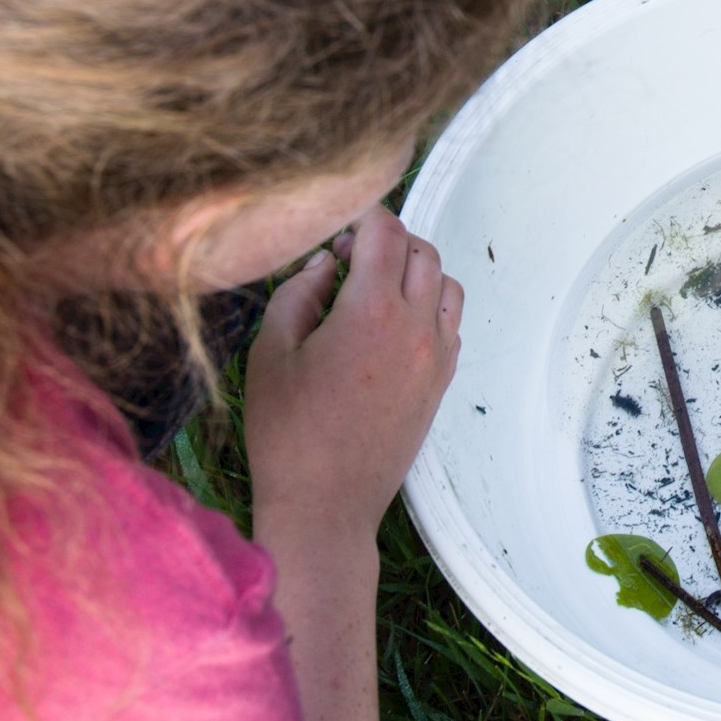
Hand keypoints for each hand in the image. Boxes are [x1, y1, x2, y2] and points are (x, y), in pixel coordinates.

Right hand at [243, 204, 461, 540]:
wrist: (326, 506)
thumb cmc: (287, 433)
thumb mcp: (271, 352)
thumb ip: (299, 291)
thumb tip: (328, 261)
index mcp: (371, 311)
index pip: (385, 231)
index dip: (360, 214)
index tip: (335, 223)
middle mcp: (415, 328)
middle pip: (421, 250)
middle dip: (386, 239)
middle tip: (346, 255)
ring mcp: (435, 357)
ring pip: (445, 283)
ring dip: (414, 270)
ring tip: (372, 286)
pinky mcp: (441, 383)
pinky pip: (450, 324)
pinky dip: (429, 307)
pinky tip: (390, 323)